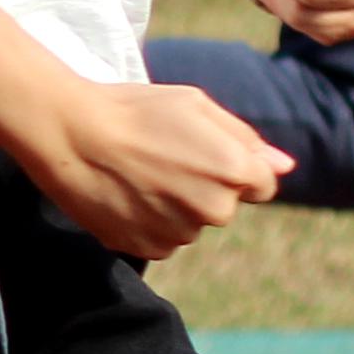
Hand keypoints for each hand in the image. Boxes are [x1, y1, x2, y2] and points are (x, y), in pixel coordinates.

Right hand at [10, 80, 290, 262]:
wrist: (68, 134)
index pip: (261, 184)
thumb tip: (285, 166)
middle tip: (160, 158)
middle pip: (224, 205)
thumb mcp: (194, 105)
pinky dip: (149, 223)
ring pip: (191, 223)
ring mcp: (180, 233)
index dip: (231, 165)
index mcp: (233, 170)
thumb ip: (245, 138)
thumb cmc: (133, 110)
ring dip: (175, 206)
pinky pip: (162, 239)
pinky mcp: (147, 248)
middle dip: (204, 187)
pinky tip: (125, 196)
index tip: (198, 152)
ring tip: (136, 175)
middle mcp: (214, 209)